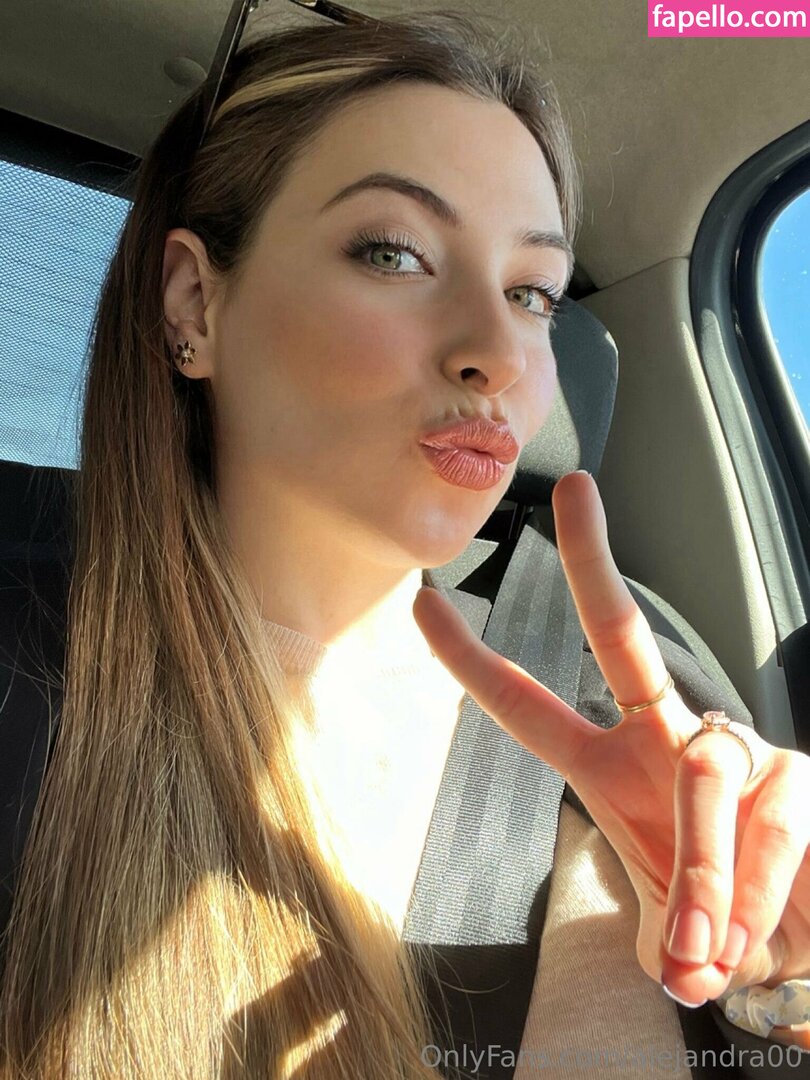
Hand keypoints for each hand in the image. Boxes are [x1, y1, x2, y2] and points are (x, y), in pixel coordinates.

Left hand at [412, 471, 809, 1006]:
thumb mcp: (681, 939)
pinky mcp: (798, 773)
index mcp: (612, 768)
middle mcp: (669, 738)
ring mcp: (735, 748)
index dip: (474, 661)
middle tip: (572, 490)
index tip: (424, 602)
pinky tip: (755, 936)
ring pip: (700, 775)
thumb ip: (675, 937)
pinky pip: (769, 825)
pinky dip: (756, 898)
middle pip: (623, 636)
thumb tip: (688, 966)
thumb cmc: (729, 928)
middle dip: (593, 562)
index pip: (530, 706)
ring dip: (702, 879)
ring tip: (704, 953)